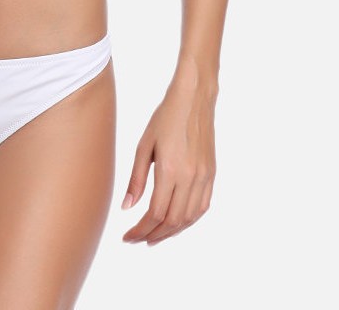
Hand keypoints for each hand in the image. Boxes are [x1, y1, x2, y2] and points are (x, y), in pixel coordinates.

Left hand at [121, 77, 216, 245]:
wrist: (194, 99)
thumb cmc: (165, 117)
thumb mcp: (144, 145)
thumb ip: (136, 179)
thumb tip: (127, 208)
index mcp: (170, 170)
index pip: (155, 213)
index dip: (141, 229)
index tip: (128, 236)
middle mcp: (191, 177)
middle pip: (173, 221)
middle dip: (154, 235)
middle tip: (138, 239)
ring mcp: (204, 177)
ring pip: (189, 218)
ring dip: (171, 232)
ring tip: (154, 235)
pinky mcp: (212, 174)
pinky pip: (202, 207)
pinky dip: (188, 220)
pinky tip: (176, 222)